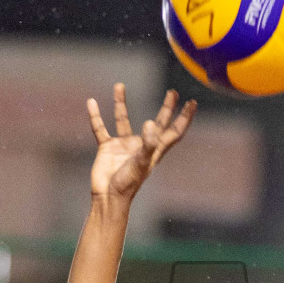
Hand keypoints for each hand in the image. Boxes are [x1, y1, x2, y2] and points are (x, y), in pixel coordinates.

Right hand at [87, 83, 196, 201]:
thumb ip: (147, 143)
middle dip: (166, 108)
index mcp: (154, 150)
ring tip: (119, 85)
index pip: (174, 131)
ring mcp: (123, 146)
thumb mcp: (141, 163)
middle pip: (157, 123)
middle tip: (173, 92)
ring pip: (123, 119)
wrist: (107, 197)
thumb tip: (150, 122)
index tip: (192, 103)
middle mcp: (141, 145)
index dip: (184, 118)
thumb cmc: (127, 184)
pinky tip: (91, 102)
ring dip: (120, 104)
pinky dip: (95, 116)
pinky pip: (100, 128)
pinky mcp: (107, 148)